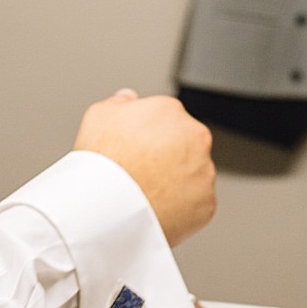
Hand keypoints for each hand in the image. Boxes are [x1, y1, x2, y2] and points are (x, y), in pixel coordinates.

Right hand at [74, 90, 216, 246]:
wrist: (109, 209)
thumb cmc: (103, 162)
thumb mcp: (99, 116)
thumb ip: (120, 102)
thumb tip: (129, 98)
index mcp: (171, 111)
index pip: (167, 119)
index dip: (149, 136)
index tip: (137, 149)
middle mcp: (195, 137)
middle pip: (185, 144)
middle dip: (168, 156)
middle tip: (143, 172)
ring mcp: (204, 171)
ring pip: (193, 174)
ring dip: (177, 181)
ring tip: (147, 193)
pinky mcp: (207, 203)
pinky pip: (196, 203)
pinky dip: (181, 208)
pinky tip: (157, 208)